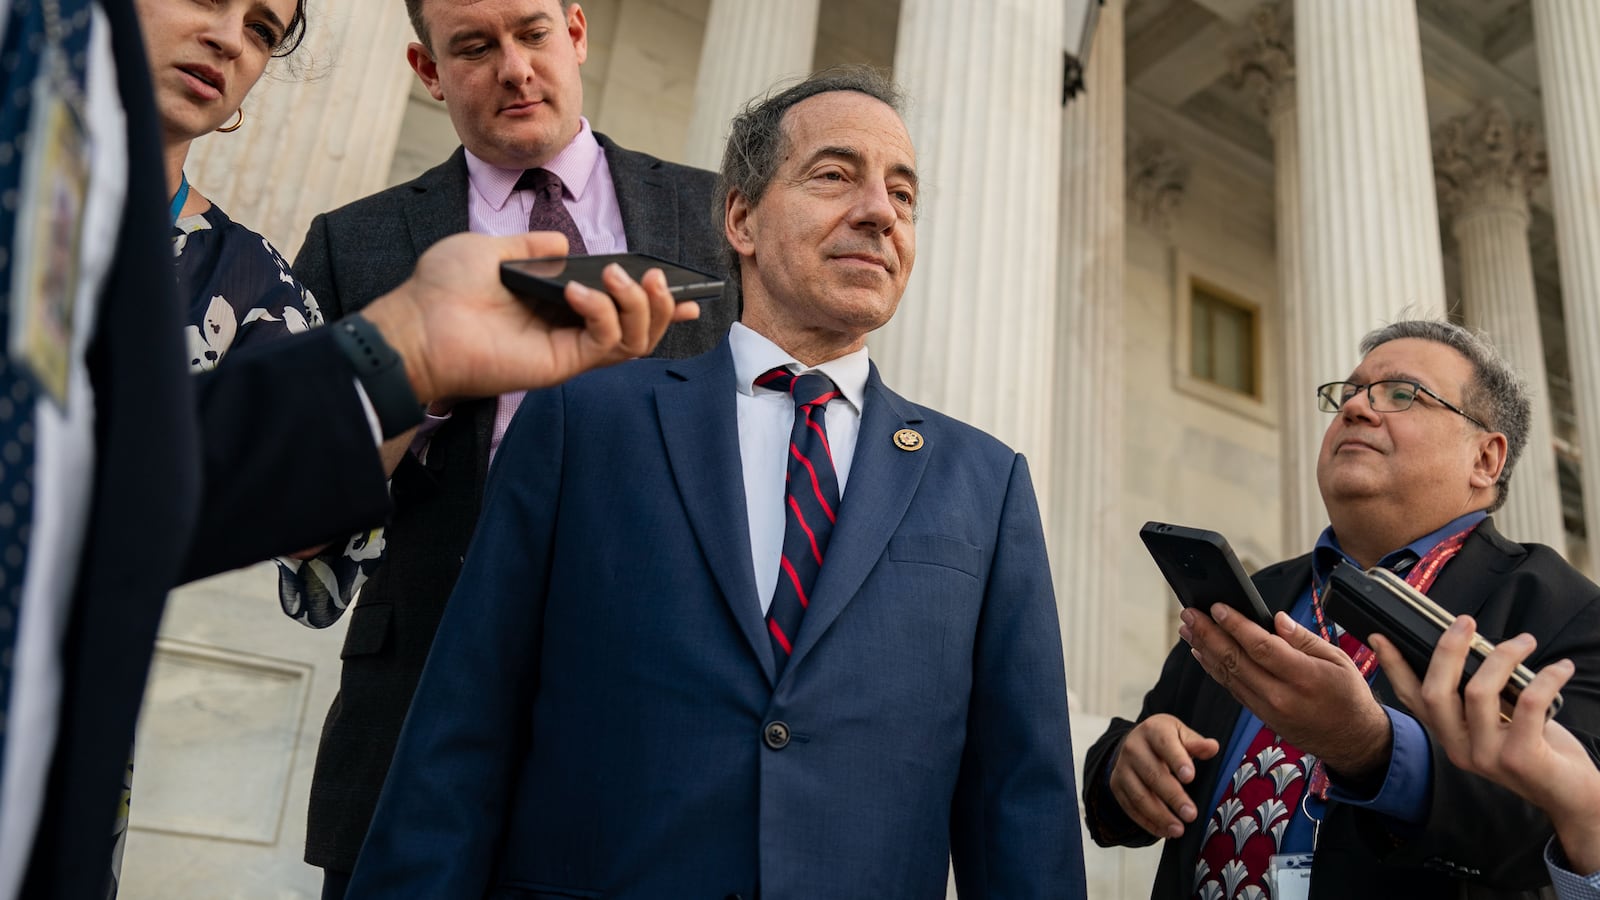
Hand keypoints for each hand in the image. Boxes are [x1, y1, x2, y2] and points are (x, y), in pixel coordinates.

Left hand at [359, 232, 699, 404]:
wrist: (416, 322)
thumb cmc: (443, 288)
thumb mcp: (490, 248)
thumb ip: (531, 246)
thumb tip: (565, 243)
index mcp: (557, 303)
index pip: (618, 306)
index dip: (655, 300)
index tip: (684, 287)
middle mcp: (568, 329)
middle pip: (639, 328)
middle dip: (660, 303)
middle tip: (658, 280)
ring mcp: (567, 349)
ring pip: (634, 341)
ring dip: (641, 307)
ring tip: (625, 278)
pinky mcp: (560, 364)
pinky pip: (605, 344)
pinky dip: (605, 314)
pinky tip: (583, 291)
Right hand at [1109, 713, 1218, 838]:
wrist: (1137, 742)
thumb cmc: (1166, 740)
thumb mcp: (1181, 735)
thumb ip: (1196, 744)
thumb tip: (1212, 747)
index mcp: (1152, 730)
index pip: (1165, 744)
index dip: (1177, 760)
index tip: (1190, 777)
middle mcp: (1133, 747)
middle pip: (1152, 774)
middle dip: (1173, 796)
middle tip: (1191, 814)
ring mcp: (1122, 768)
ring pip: (1139, 795)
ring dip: (1159, 815)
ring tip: (1179, 830)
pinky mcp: (1117, 785)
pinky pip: (1130, 807)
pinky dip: (1147, 822)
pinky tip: (1164, 832)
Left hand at [1182, 605, 1392, 779]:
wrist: (1353, 741)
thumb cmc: (1348, 695)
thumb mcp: (1339, 660)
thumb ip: (1304, 639)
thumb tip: (1276, 619)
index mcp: (1305, 677)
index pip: (1261, 647)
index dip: (1235, 625)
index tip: (1216, 607)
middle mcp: (1281, 696)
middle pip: (1236, 660)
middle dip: (1208, 634)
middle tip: (1189, 613)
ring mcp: (1268, 709)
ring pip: (1228, 675)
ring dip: (1204, 650)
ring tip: (1187, 629)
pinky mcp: (1261, 716)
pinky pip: (1232, 689)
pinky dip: (1214, 669)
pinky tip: (1202, 653)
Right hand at [1373, 618, 1599, 871]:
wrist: (1573, 797)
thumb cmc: (1539, 749)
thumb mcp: (1500, 724)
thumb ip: (1483, 698)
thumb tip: (1478, 650)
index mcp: (1450, 737)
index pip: (1412, 699)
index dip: (1394, 667)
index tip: (1379, 636)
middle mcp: (1459, 748)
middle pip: (1436, 691)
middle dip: (1448, 650)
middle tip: (1466, 622)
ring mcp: (1487, 756)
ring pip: (1478, 692)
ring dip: (1502, 657)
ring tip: (1525, 641)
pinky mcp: (1520, 758)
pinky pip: (1527, 704)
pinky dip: (1546, 678)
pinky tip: (1561, 667)